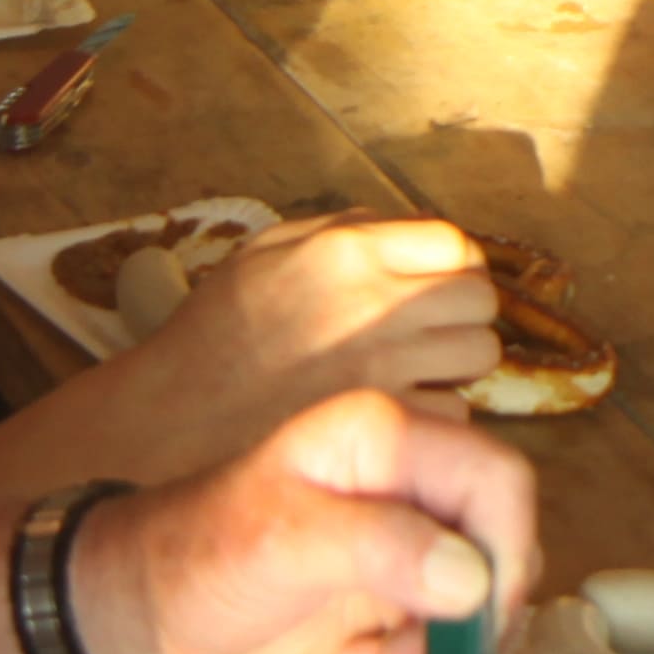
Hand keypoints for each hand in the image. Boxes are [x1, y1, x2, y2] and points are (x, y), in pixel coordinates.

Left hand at [80, 391, 537, 653]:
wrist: (140, 626)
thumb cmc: (196, 561)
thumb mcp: (282, 544)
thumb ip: (379, 547)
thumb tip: (471, 577)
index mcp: (384, 442)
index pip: (496, 481)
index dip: (505, 550)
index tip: (476, 618)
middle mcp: (404, 488)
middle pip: (497, 553)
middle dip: (468, 629)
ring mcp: (399, 551)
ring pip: (475, 611)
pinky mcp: (388, 608)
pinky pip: (441, 651)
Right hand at [111, 216, 498, 470]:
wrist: (173, 421)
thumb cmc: (214, 337)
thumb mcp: (264, 254)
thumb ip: (339, 230)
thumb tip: (404, 229)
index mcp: (347, 252)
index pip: (455, 244)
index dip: (452, 269)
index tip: (433, 291)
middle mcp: (375, 304)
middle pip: (480, 299)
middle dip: (460, 317)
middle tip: (426, 338)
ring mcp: (386, 368)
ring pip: (479, 357)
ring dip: (454, 368)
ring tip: (412, 377)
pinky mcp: (387, 425)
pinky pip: (455, 414)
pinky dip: (434, 418)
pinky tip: (395, 416)